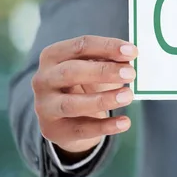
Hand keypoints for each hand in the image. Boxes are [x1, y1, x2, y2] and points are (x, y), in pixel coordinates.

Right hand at [32, 35, 137, 156]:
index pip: (80, 46)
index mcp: (53, 56)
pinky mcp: (54, 130)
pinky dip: (105, 126)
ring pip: (71, 104)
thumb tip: (129, 59)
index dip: (107, 47)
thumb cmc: (84, 85)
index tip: (133, 51)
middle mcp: (43, 79)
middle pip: (71, 72)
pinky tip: (125, 122)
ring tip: (128, 96)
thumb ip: (109, 62)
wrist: (66, 120)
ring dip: (103, 100)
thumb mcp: (94, 69)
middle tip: (131, 73)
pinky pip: (81, 129)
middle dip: (103, 71)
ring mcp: (45, 106)